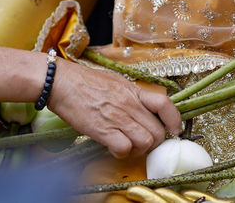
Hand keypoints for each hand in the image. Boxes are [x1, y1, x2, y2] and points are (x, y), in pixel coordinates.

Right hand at [48, 60, 181, 158]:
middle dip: (153, 142)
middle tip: (142, 142)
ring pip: (145, 142)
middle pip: (158, 131)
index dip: (174, 120)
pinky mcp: (102, 130)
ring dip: (138, 149)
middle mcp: (129, 104)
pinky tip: (113, 147)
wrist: (61, 82)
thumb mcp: (115, 81)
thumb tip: (143, 106)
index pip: (165, 104)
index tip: (174, 129)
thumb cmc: (84, 81)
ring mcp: (117, 117)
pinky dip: (121, 153)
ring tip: (127, 145)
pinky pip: (124, 149)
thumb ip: (132, 94)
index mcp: (134, 91)